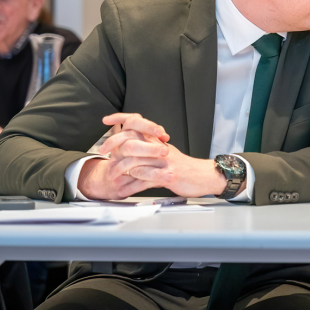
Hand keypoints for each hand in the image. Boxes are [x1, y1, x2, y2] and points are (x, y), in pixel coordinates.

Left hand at [78, 113, 227, 199]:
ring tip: (112, 179)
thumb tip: (132, 148)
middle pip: (131, 143)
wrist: (206, 176)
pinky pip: (144, 181)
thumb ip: (151, 149)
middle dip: (113, 148)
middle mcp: (159, 149)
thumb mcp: (168, 154)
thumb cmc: (185, 167)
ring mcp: (163, 162)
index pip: (137, 123)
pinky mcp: (167, 176)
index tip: (107, 120)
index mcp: (158, 141)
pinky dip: (131, 187)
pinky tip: (123, 190)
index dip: (121, 119)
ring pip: (135, 163)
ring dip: (120, 171)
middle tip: (103, 154)